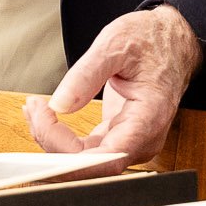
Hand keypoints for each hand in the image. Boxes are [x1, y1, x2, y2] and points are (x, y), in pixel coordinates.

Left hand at [24, 6, 203, 169]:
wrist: (171, 41)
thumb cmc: (151, 40)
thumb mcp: (116, 44)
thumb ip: (87, 75)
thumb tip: (60, 105)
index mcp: (149, 120)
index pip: (105, 159)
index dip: (68, 153)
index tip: (45, 119)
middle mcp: (141, 141)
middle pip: (90, 165)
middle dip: (54, 142)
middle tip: (34, 109)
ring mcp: (129, 142)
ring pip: (84, 161)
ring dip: (53, 140)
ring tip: (36, 108)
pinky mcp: (117, 138)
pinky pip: (85, 150)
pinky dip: (61, 136)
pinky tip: (45, 116)